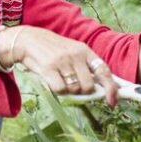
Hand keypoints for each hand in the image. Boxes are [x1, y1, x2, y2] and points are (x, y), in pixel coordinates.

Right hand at [0, 26, 118, 105]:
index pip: (104, 71)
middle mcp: (76, 55)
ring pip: (74, 89)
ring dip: (68, 90)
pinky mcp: (49, 68)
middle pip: (88, 86)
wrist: (28, 40)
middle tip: (72, 85)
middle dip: (82, 91)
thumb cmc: (52, 50)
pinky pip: (60, 89)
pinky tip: (52, 80)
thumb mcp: (72, 52)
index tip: (112, 101)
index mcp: (85, 51)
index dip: (110, 88)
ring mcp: (62, 61)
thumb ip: (86, 67)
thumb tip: (101, 88)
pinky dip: (57, 90)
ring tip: (60, 79)